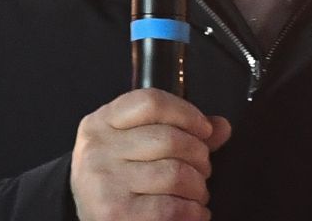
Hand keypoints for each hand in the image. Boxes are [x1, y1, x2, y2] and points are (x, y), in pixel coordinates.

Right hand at [71, 88, 231, 220]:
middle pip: (168, 138)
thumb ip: (179, 131)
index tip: (203, 129)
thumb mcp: (136, 146)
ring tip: (196, 192)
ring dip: (198, 186)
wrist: (91, 217)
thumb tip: (220, 126)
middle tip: (202, 169)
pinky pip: (171, 207)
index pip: (150, 102)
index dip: (186, 113)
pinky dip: (192, 211)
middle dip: (199, 155)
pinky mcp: (115, 213)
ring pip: (175, 173)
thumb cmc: (118, 180)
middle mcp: (98, 149)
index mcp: (102, 123)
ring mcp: (105, 181)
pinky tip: (192, 211)